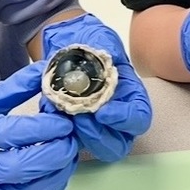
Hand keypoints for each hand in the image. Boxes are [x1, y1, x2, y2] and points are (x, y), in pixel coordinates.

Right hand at [0, 62, 78, 189]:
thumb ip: (10, 90)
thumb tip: (42, 70)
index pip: (15, 134)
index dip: (47, 125)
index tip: (64, 118)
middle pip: (26, 168)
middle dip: (58, 152)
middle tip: (71, 139)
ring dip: (57, 177)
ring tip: (67, 158)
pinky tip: (52, 182)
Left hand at [41, 13, 151, 162]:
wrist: (67, 46)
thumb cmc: (90, 44)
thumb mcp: (102, 41)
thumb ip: (107, 50)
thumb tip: (106, 58)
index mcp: (131, 96)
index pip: (139, 118)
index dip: (125, 120)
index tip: (102, 112)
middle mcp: (117, 118)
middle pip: (118, 143)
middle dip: (99, 135)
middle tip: (80, 119)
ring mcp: (96, 127)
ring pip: (96, 148)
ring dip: (81, 138)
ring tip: (65, 117)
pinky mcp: (74, 130)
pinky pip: (71, 141)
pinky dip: (61, 132)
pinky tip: (50, 112)